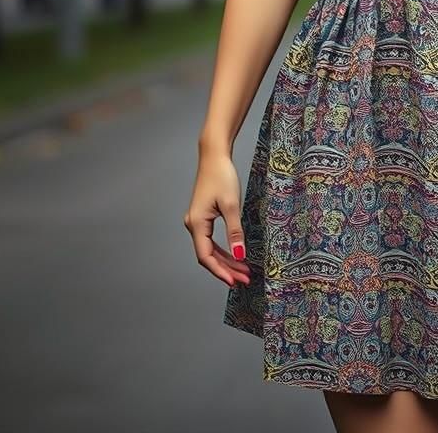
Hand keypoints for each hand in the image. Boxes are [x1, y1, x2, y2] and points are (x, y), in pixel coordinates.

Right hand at [184, 151, 251, 288]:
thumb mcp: (231, 205)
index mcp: (197, 224)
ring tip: (243, 271)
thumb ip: (235, 231)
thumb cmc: (222, 176)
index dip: (220, 271)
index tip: (235, 282)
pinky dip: (223, 249)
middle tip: (245, 279)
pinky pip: (211, 240)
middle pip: (208, 255)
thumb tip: (240, 255)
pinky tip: (235, 255)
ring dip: (226, 260)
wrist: (214, 156)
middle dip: (226, 269)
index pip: (206, 257)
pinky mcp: (203, 217)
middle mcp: (193, 225)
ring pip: (210, 249)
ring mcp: (197, 221)